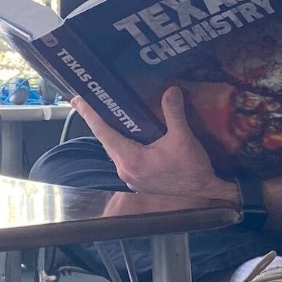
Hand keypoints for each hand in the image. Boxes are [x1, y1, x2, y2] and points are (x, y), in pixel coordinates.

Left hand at [72, 87, 235, 202]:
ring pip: (115, 149)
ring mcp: (131, 177)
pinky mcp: (139, 179)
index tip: (77, 100)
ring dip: (110, 133)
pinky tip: (126, 134)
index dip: (90, 114)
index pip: (104, 132)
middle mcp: (125, 170)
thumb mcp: (183, 138)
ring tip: (104, 115)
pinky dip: (121, 143)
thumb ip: (174, 113)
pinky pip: (124, 157)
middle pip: (106, 141)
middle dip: (97, 120)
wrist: (204, 191)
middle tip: (87, 101)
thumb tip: (171, 91)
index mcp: (130, 160)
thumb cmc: (192, 169)